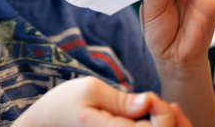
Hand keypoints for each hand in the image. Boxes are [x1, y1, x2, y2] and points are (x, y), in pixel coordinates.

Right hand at [13, 76, 192, 126]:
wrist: (43, 125)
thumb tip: (150, 101)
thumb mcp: (89, 90)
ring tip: (161, 111)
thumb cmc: (63, 104)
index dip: (162, 111)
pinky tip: (152, 119)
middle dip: (171, 121)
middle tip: (162, 104)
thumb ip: (122, 99)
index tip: (148, 96)